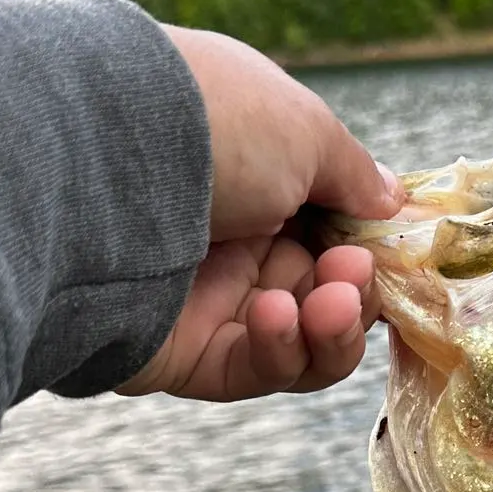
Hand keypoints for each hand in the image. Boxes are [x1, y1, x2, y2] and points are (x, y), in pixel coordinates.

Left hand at [119, 27, 402, 400]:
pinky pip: (253, 368)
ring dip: (330, 327)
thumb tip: (392, 202)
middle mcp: (232, 232)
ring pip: (301, 341)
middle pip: (324, 290)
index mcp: (260, 171)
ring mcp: (205, 294)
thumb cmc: (214, 123)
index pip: (332, 227)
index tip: (391, 250)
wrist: (99, 159)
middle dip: (354, 290)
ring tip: (328, 302)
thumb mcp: (305, 131)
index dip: (369, 247)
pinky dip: (281, 349)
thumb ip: (356, 176)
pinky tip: (275, 314)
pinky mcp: (180, 351)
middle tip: (353, 275)